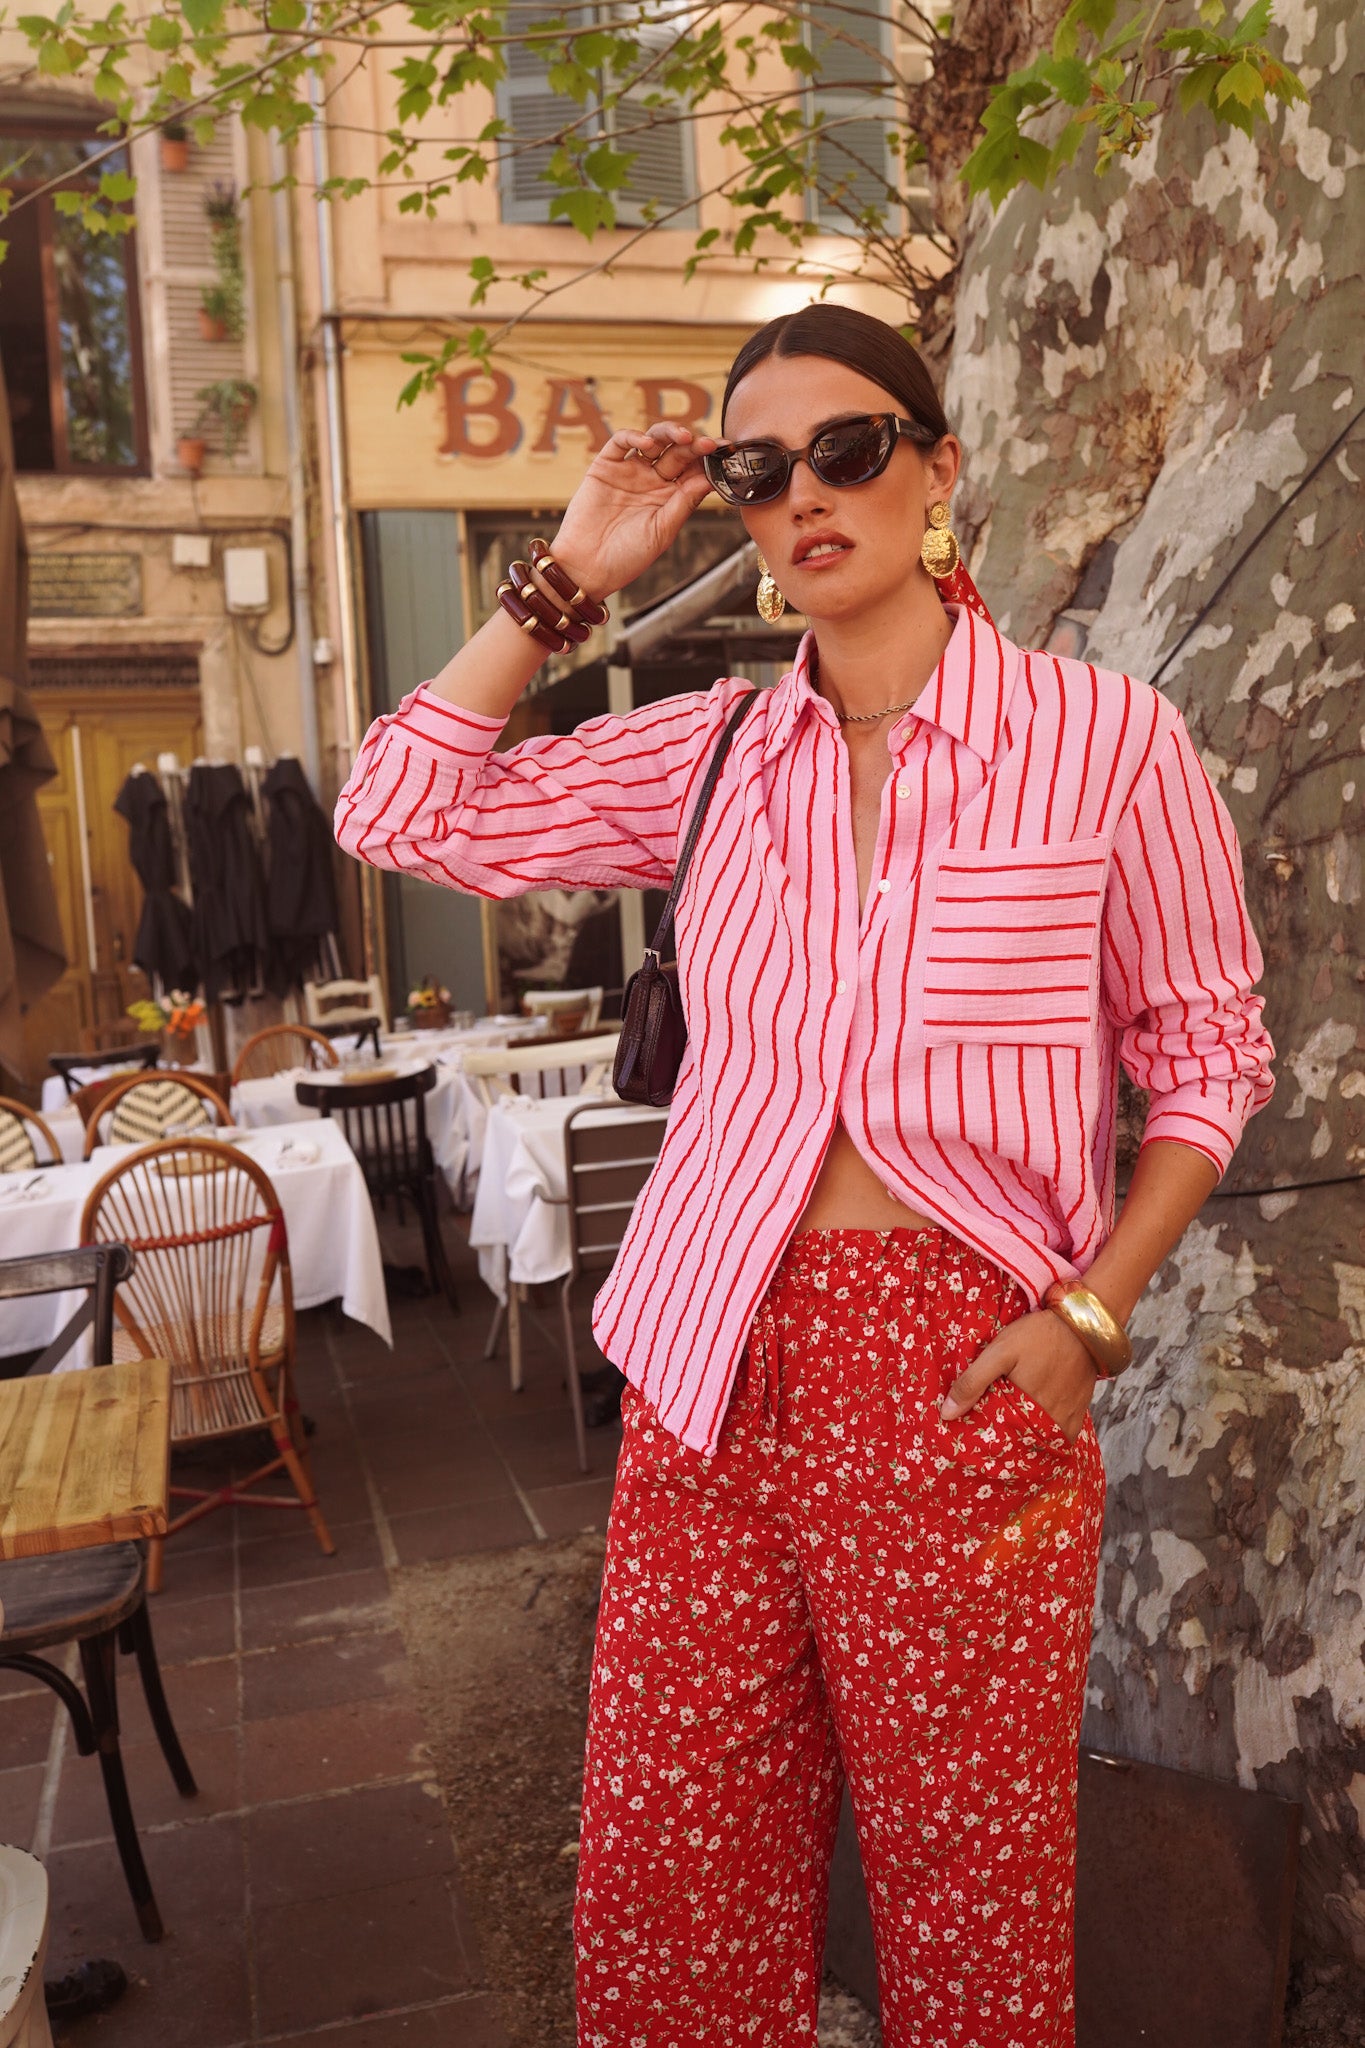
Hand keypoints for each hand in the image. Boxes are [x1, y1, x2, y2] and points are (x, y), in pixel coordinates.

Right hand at [550, 421, 718, 601]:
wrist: (587, 567)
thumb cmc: (627, 557)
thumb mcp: (663, 531)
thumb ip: (685, 502)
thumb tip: (711, 477)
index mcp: (671, 497)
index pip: (695, 470)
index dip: (709, 459)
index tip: (726, 451)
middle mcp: (652, 481)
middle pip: (678, 452)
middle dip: (694, 445)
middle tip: (706, 444)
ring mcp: (630, 471)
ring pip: (654, 440)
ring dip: (670, 433)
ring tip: (683, 437)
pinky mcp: (605, 466)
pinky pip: (622, 442)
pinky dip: (635, 436)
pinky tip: (647, 443)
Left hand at [940, 1309, 1097, 1445]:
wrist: (1083, 1325)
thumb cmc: (1039, 1335)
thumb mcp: (1000, 1351)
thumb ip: (973, 1381)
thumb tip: (948, 1413)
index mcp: (1025, 1410)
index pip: (998, 1441)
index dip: (983, 1440)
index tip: (969, 1438)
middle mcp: (1049, 1423)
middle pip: (1020, 1444)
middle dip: (1003, 1442)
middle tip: (988, 1435)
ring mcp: (1067, 1421)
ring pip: (1039, 1442)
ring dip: (1025, 1439)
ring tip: (1008, 1430)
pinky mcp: (1079, 1415)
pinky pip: (1059, 1436)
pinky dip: (1046, 1435)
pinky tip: (1032, 1425)